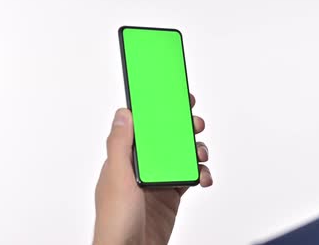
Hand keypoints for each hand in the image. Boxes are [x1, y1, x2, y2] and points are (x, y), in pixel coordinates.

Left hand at [93, 94, 211, 244]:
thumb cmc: (115, 222)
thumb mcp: (118, 178)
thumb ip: (120, 145)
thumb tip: (124, 113)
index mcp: (125, 158)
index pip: (143, 126)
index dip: (158, 110)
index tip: (174, 96)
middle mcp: (142, 166)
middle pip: (166, 137)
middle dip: (183, 128)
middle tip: (194, 123)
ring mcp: (158, 180)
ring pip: (182, 155)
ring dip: (195, 151)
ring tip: (200, 155)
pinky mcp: (171, 195)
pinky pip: (190, 176)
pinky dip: (201, 174)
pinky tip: (203, 177)